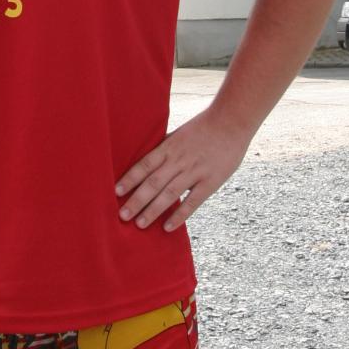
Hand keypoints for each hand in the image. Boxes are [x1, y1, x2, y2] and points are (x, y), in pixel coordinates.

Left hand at [114, 109, 251, 232]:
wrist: (232, 121)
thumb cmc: (203, 128)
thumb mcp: (179, 134)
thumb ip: (164, 149)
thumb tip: (145, 164)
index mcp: (169, 147)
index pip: (144, 165)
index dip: (129, 179)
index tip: (115, 192)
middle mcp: (179, 160)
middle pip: (153, 183)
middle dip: (136, 200)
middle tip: (122, 216)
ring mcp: (195, 171)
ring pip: (169, 194)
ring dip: (153, 210)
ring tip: (140, 224)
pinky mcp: (211, 182)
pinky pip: (192, 202)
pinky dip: (179, 215)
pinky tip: (167, 227)